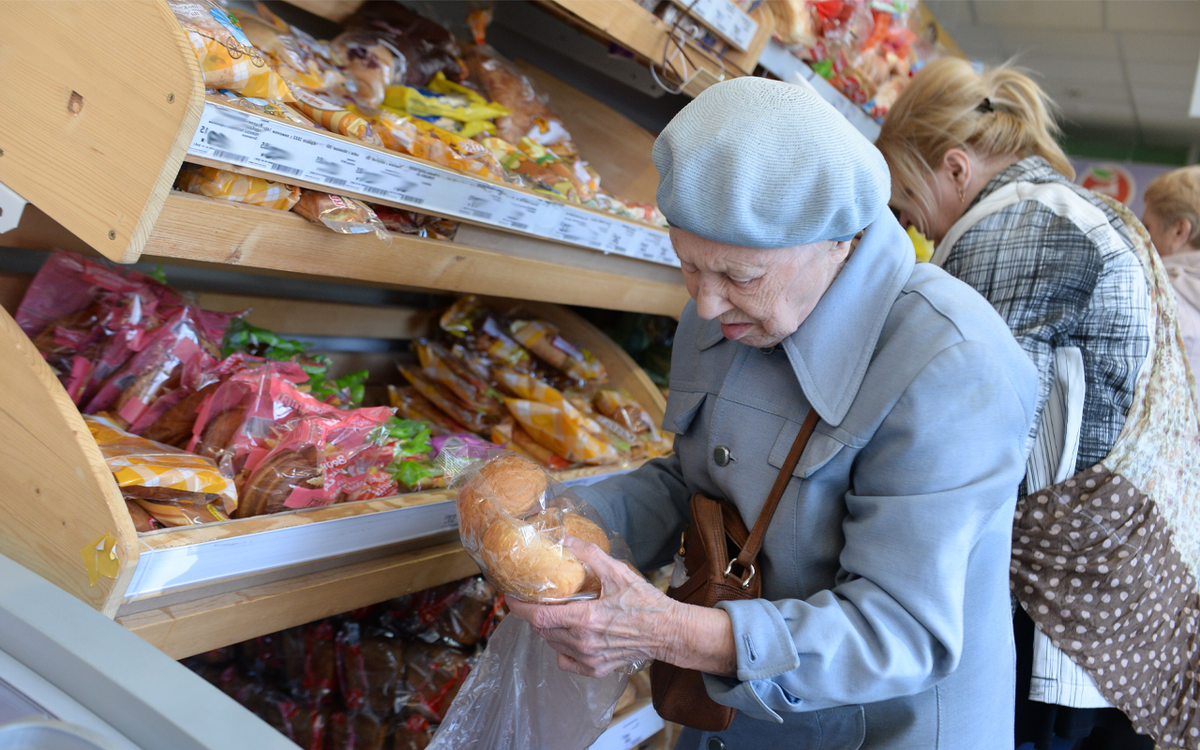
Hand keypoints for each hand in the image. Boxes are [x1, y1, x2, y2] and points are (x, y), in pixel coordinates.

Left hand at [505, 536, 674, 677]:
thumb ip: (589, 554)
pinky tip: (570, 636)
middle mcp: (582, 642)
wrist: (667, 632)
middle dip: (533, 615)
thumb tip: (565, 539)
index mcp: (584, 619)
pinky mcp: (595, 669)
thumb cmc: (644, 602)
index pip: (538, 616)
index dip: (519, 607)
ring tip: (555, 614)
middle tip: (533, 600)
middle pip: (542, 630)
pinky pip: (565, 661)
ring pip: (552, 644)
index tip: (510, 597)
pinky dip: (561, 648)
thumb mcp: (618, 572)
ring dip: (547, 629)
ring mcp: (588, 658)